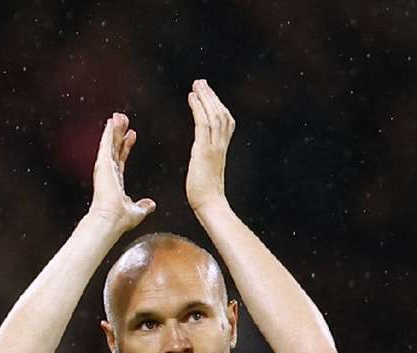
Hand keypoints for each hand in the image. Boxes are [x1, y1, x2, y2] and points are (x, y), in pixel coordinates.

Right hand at [89, 113, 154, 230]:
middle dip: (119, 133)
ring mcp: (105, 168)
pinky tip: (111, 122)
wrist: (111, 220)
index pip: (122, 159)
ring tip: (118, 116)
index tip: (132, 135)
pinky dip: (108, 133)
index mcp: (116, 181)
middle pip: (115, 148)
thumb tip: (150, 204)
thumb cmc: (120, 219)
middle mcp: (109, 173)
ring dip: (113, 129)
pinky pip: (106, 145)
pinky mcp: (103, 164)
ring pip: (110, 143)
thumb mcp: (137, 211)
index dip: (127, 146)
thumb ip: (143, 206)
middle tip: (123, 120)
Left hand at [186, 79, 234, 211]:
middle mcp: (220, 146)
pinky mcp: (205, 151)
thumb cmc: (205, 196)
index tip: (207, 95)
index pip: (224, 122)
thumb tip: (201, 160)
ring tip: (197, 85)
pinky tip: (192, 98)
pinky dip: (198, 109)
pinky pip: (203, 124)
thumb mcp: (206, 173)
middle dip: (211, 97)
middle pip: (221, 114)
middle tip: (201, 82)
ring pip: (214, 115)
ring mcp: (214, 148)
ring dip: (205, 98)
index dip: (217, 106)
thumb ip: (205, 161)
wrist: (210, 206)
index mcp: (221, 150)